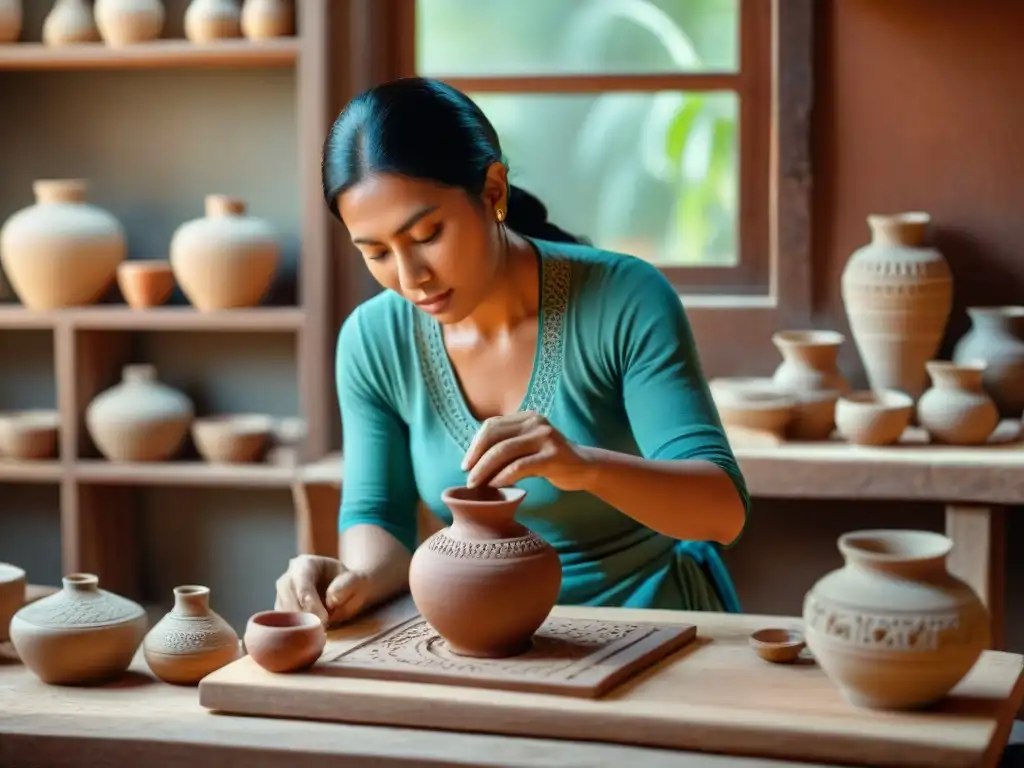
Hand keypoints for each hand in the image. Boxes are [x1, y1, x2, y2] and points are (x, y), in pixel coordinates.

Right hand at [274, 554, 372, 626]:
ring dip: (300, 626)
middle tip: (323, 630)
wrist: (347, 593)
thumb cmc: (352, 585)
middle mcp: (288, 578)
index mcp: (305, 564)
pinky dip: (295, 632)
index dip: (311, 603)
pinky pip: (283, 625)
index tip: (323, 620)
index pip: (302, 583)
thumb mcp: (356, 580)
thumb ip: (346, 586)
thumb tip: (331, 600)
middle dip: (305, 617)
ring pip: (283, 615)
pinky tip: (311, 635)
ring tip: (320, 631)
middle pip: (288, 599)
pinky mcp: (281, 613)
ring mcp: (282, 596)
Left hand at [461, 411, 594, 490]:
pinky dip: (503, 476)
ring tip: (476, 484)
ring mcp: (545, 437)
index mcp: (527, 417)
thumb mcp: (529, 446)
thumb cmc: (551, 460)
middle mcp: (535, 422)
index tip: (466, 464)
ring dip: (485, 469)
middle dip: (476, 457)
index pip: (492, 425)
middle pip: (494, 436)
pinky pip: (519, 466)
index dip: (475, 444)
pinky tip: (495, 485)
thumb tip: (474, 460)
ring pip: (504, 451)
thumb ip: (508, 445)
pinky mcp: (552, 456)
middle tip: (467, 476)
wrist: (585, 468)